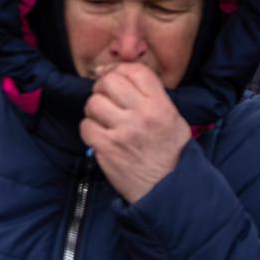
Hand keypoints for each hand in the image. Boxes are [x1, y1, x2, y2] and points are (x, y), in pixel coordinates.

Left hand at [80, 62, 190, 202]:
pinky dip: (89, 129)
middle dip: (103, 87)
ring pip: (93, 103)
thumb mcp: (173, 119)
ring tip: (104, 119)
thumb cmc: (169, 153)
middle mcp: (142, 116)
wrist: (167, 190)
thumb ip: (151, 96)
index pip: (136, 71)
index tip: (112, 75)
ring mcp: (123, 132)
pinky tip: (100, 135)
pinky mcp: (107, 148)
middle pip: (109, 82)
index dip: (120, 70)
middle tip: (105, 98)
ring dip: (94, 110)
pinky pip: (85, 126)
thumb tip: (117, 74)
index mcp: (161, 106)